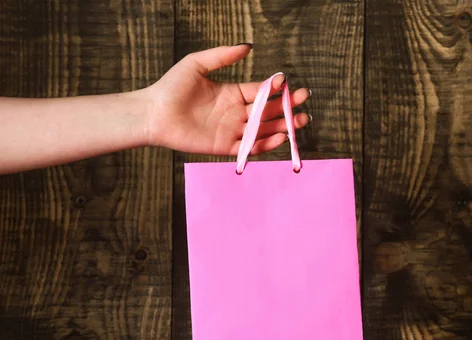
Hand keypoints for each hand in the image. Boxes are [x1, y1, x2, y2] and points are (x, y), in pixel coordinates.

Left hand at [143, 45, 310, 155]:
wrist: (154, 113)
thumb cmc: (172, 87)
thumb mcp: (198, 64)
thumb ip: (223, 56)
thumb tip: (248, 46)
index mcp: (233, 94)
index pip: (261, 92)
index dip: (277, 90)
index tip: (291, 85)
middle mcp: (235, 113)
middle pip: (268, 112)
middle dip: (287, 109)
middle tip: (304, 104)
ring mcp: (232, 131)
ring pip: (263, 130)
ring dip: (283, 127)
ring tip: (300, 121)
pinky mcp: (225, 147)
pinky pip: (249, 147)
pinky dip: (265, 144)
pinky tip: (280, 137)